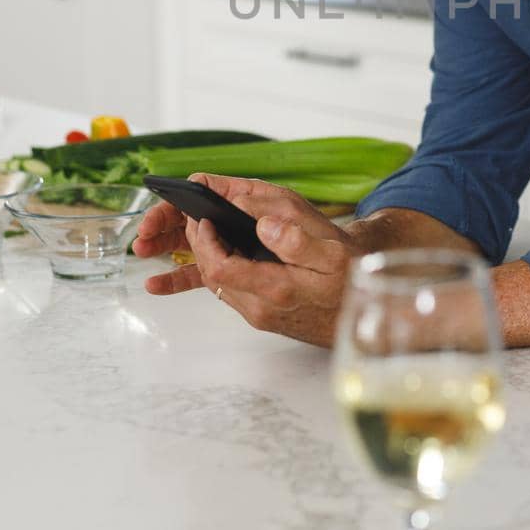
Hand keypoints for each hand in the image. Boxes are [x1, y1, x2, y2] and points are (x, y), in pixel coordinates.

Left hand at [141, 174, 361, 346]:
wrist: (359, 309)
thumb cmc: (350, 277)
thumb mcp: (333, 252)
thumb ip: (298, 240)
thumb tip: (264, 225)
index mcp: (276, 288)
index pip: (220, 267)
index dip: (204, 242)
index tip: (202, 217)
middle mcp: (260, 306)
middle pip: (209, 276)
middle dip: (190, 245)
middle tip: (185, 218)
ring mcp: (258, 311)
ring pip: (214, 283)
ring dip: (192, 259)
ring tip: (169, 240)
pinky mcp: (260, 310)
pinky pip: (225, 289)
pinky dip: (207, 271)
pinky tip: (190, 266)